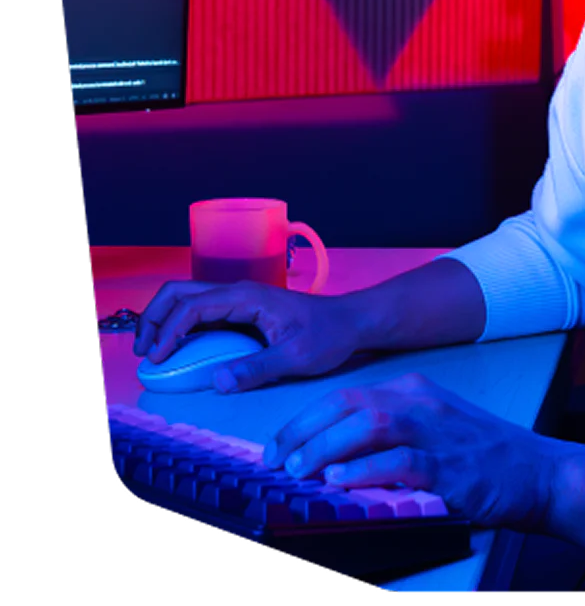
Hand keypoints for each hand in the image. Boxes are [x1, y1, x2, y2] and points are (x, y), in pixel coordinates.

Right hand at [133, 280, 361, 391]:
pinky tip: (175, 349)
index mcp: (247, 297)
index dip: (168, 330)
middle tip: (143, 352)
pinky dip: (180, 326)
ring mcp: (238, 300)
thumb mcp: (297, 357)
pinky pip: (201, 312)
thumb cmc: (329, 335)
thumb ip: (258, 368)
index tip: (156, 358)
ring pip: (187, 299)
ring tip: (151, 351)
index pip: (193, 306)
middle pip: (180, 292)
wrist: (351, 322)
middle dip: (154, 318)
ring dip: (163, 320)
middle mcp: (238, 292)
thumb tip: (217, 382)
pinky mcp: (241, 311)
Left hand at [263, 373, 562, 531]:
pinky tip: (340, 483)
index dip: (305, 420)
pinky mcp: (451, 466)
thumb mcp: (435, 431)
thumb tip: (333, 458)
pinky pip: (400, 461)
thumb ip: (390, 436)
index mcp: (415, 391)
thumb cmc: (485, 457)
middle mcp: (422, 403)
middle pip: (350, 404)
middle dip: (305, 430)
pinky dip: (365, 470)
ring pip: (368, 425)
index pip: (346, 395)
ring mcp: (437, 433)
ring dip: (327, 448)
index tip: (279, 446)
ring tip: (301, 470)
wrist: (541, 473)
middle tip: (278, 460)